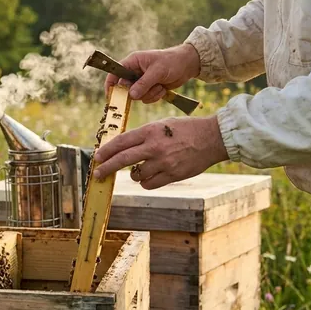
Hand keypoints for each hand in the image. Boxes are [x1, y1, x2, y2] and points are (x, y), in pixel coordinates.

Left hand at [92, 116, 228, 189]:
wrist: (212, 138)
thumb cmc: (185, 129)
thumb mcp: (161, 125)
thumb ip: (142, 135)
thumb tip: (121, 147)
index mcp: (150, 131)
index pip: (121, 142)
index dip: (106, 151)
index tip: (98, 157)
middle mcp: (155, 147)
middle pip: (123, 160)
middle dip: (107, 167)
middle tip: (98, 173)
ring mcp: (164, 162)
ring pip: (136, 175)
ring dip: (134, 175)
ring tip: (141, 168)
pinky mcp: (173, 175)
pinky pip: (149, 184)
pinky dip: (146, 182)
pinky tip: (150, 176)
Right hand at [105, 43, 200, 103]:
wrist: (188, 65)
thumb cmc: (172, 62)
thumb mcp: (157, 71)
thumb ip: (143, 84)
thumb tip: (131, 96)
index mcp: (132, 62)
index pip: (115, 73)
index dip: (110, 85)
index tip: (111, 97)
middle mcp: (134, 72)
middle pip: (126, 88)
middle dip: (137, 92)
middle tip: (147, 90)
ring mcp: (142, 81)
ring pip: (137, 96)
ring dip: (149, 94)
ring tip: (160, 86)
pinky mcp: (149, 88)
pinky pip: (146, 98)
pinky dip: (155, 96)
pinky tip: (163, 88)